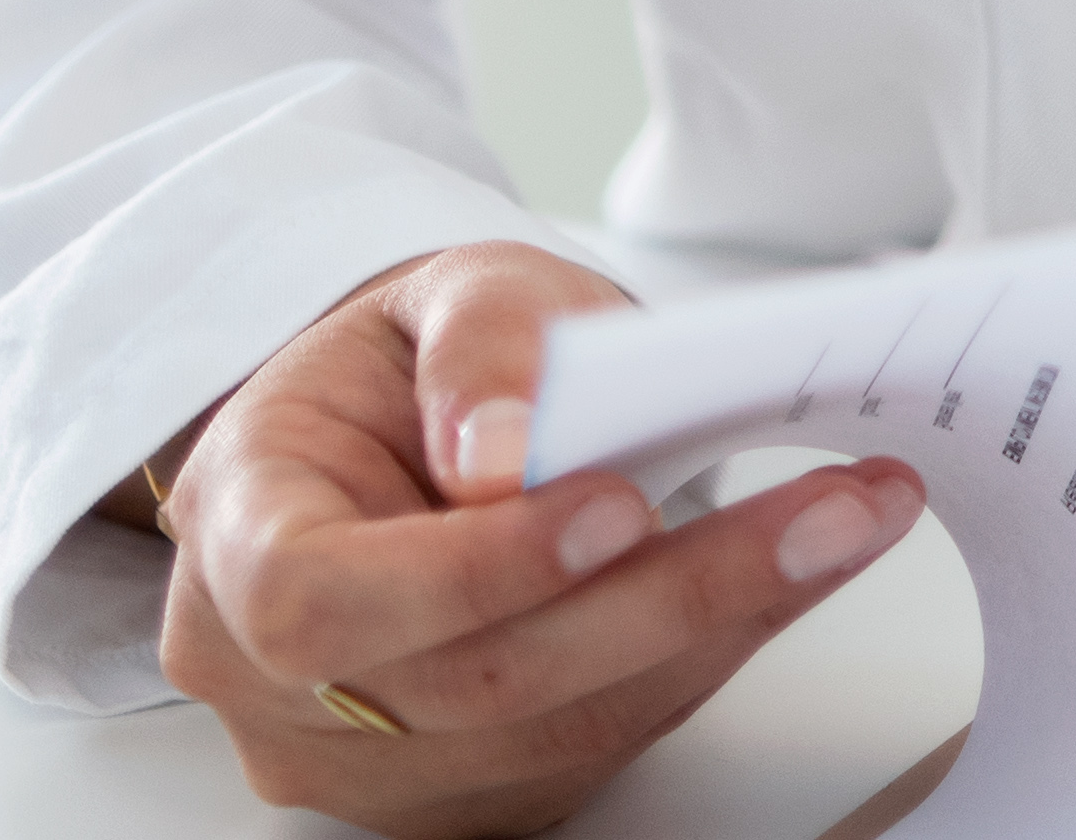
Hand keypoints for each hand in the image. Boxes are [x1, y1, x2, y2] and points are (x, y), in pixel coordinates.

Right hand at [145, 240, 929, 834]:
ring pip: (552, 735)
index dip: (470, 574)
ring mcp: (365, 765)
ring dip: (716, 631)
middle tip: (823, 511)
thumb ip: (480, 342)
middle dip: (668, 597)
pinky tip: (775, 584)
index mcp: (236, 531)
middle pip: (471, 684)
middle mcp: (274, 682)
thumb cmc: (407, 364)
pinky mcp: (463, 797)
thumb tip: (507, 450)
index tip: (619, 505)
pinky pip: (592, 753)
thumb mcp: (442, 287)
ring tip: (839, 526)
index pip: (318, 598)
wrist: (395, 433)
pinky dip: (696, 667)